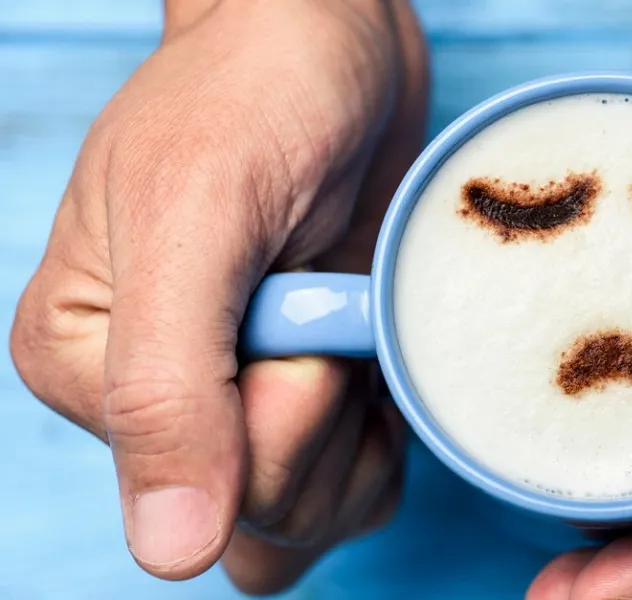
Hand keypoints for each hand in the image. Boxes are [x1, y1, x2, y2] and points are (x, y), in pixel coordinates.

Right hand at [9, 0, 426, 592]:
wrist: (330, 41)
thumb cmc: (256, 95)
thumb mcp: (195, 216)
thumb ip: (167, 386)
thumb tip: (169, 551)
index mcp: (88, 369)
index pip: (210, 489)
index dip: (291, 408)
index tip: (307, 298)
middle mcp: (158, 402)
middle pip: (270, 519)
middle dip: (332, 418)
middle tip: (337, 300)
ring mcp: (240, 406)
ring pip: (317, 518)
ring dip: (369, 431)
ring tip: (359, 315)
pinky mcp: (310, 396)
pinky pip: (360, 487)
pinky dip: (393, 432)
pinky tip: (383, 346)